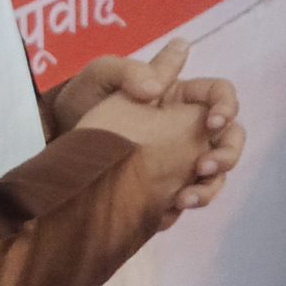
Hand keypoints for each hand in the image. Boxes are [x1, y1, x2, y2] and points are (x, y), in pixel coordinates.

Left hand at [68, 40, 246, 225]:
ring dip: (209, 189)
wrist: (55, 142)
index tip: (212, 122)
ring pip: (215, 174)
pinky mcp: (164, 187)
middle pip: (230, 138)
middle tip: (203, 167)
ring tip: (183, 200)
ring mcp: (178, 159)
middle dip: (227, 154)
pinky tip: (164, 212)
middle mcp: (186, 127)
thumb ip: (130, 73)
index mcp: (180, 95)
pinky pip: (187, 198)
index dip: (226, 106)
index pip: (220, 94)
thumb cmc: (80, 100)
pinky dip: (182, 207)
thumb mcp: (100, 77)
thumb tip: (159, 86)